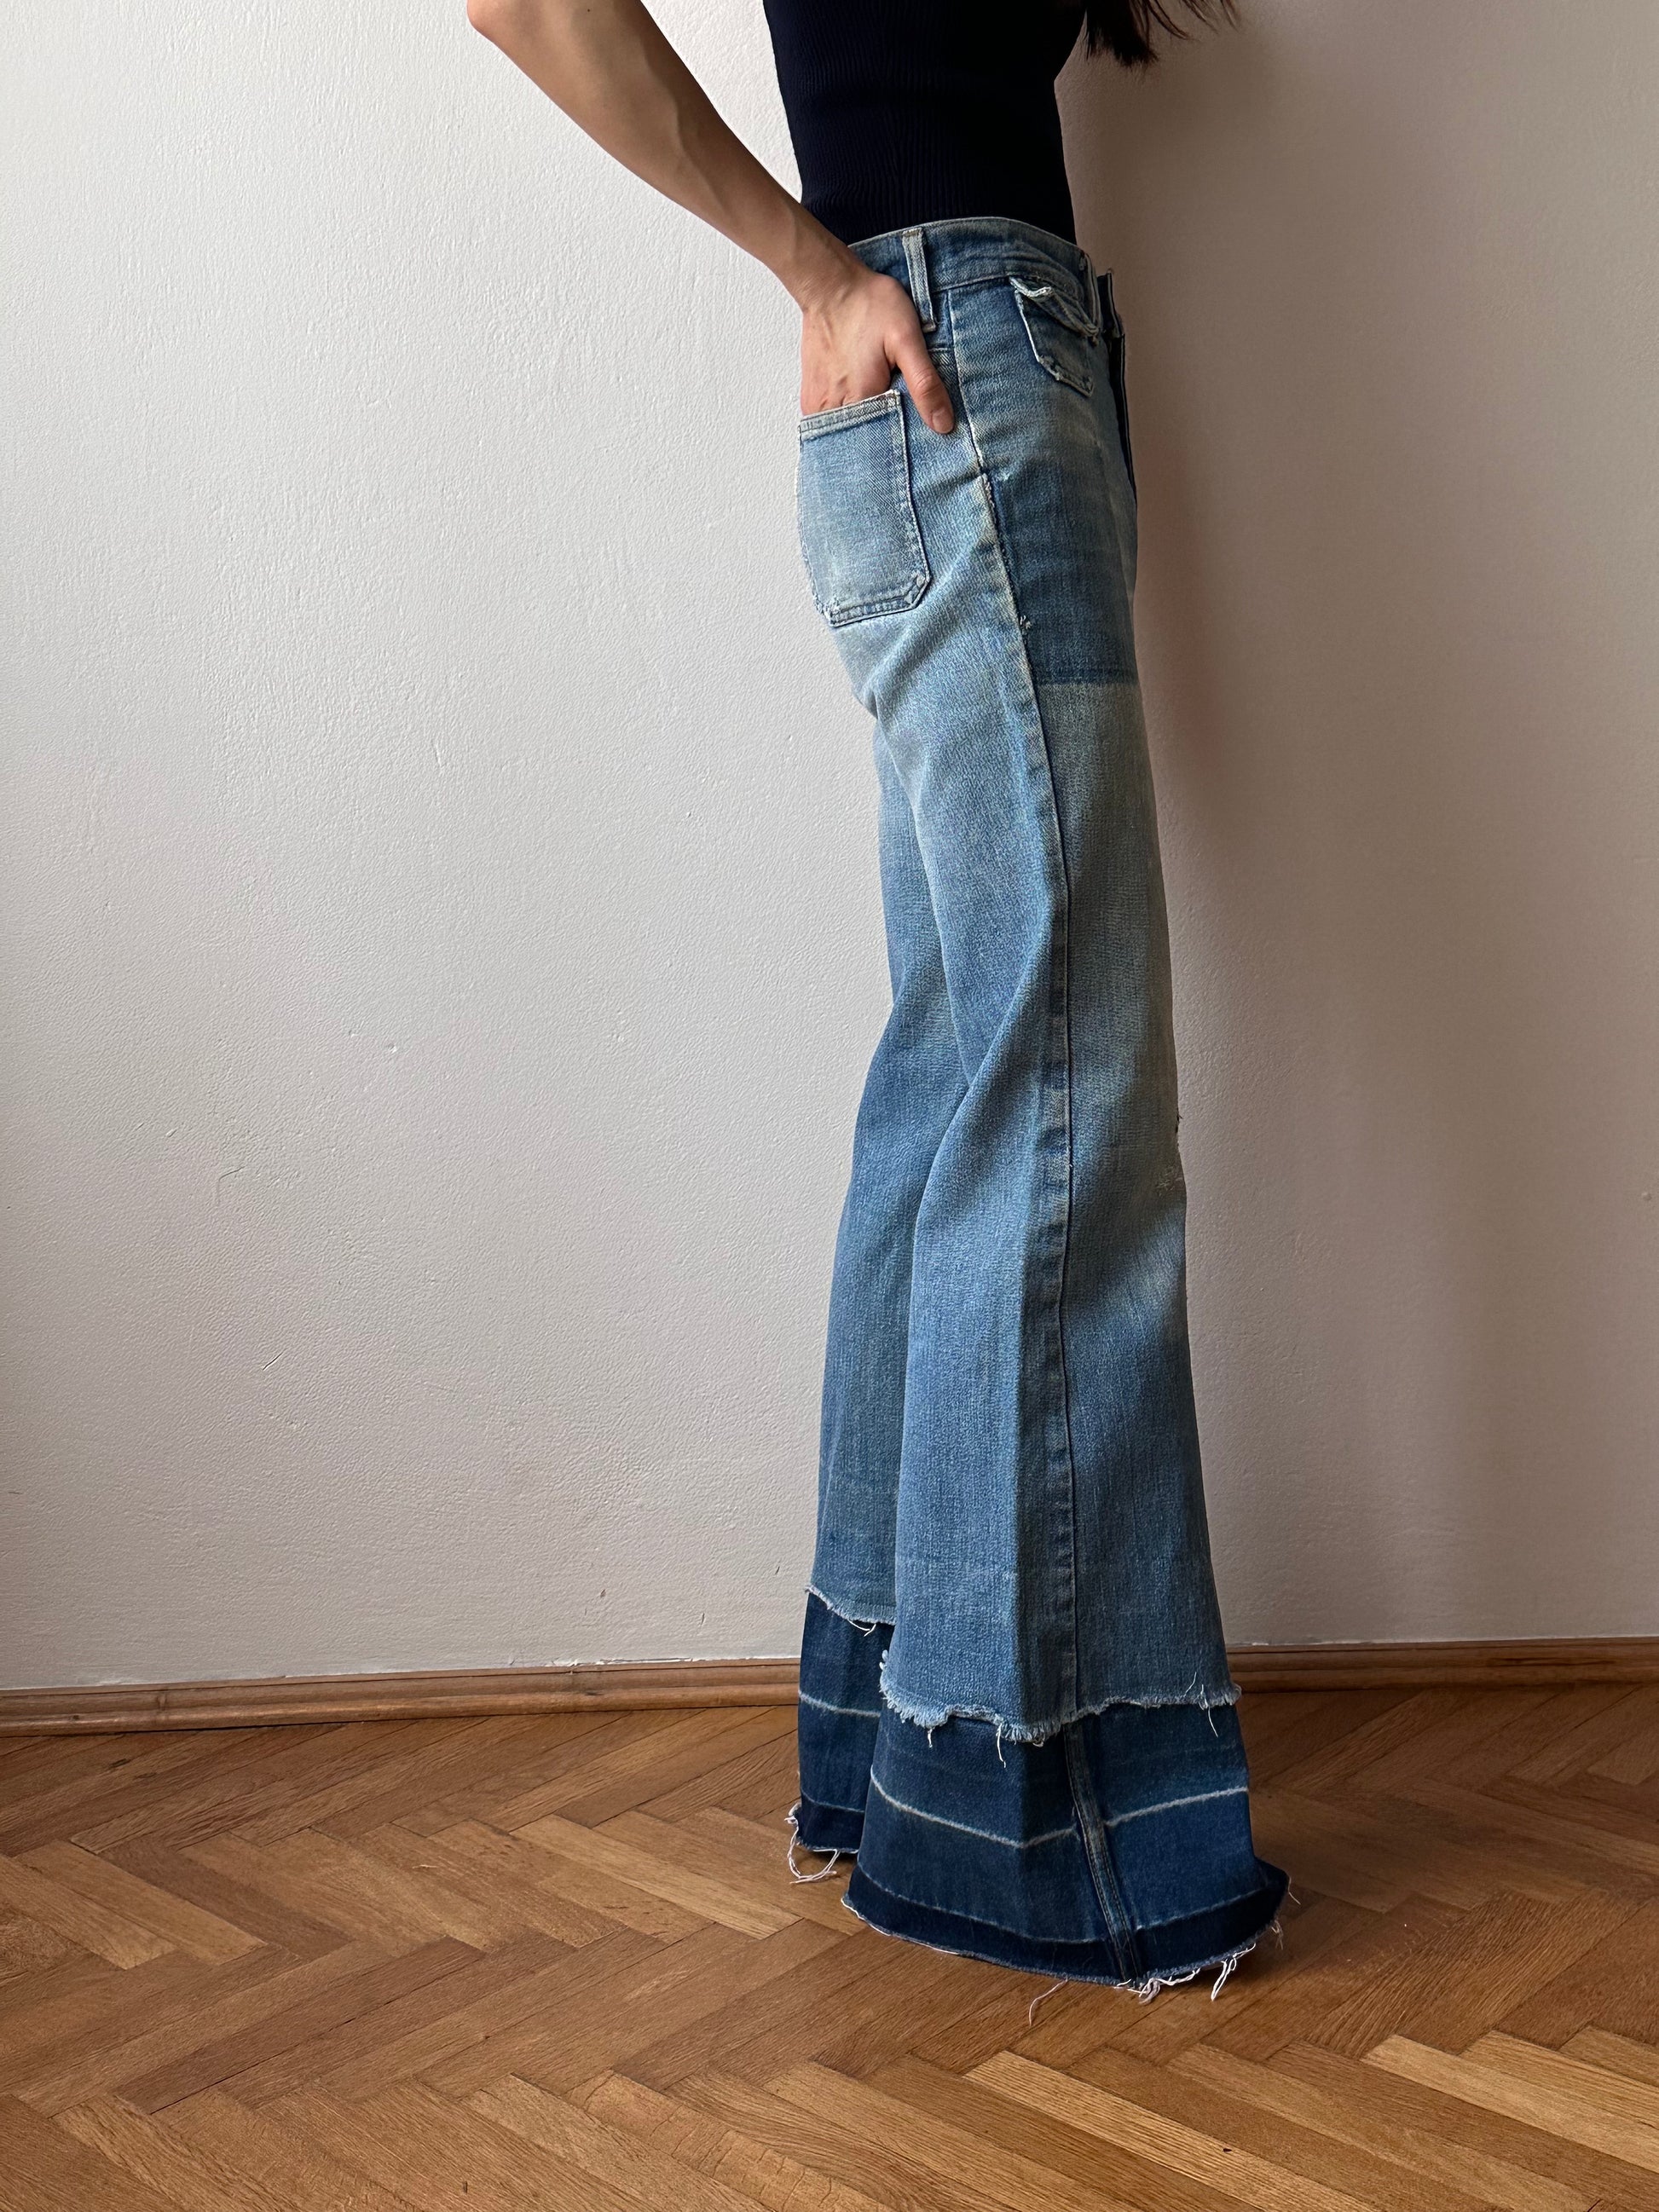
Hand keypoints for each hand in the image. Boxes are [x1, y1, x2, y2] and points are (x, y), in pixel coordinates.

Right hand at [799, 264, 954, 432]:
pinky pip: (831, 425)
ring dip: (865, 432)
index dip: (902, 448)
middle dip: (883, 442)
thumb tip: (943, 425)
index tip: (916, 445)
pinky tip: (862, 407)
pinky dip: (848, 422)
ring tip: (881, 414)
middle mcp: (834, 409)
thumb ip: (925, 384)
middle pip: (863, 445)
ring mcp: (818, 405)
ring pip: (846, 437)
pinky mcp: (811, 398)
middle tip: (901, 426)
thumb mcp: (907, 339)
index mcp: (860, 400)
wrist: (832, 285)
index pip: (883, 448)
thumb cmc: (869, 305)